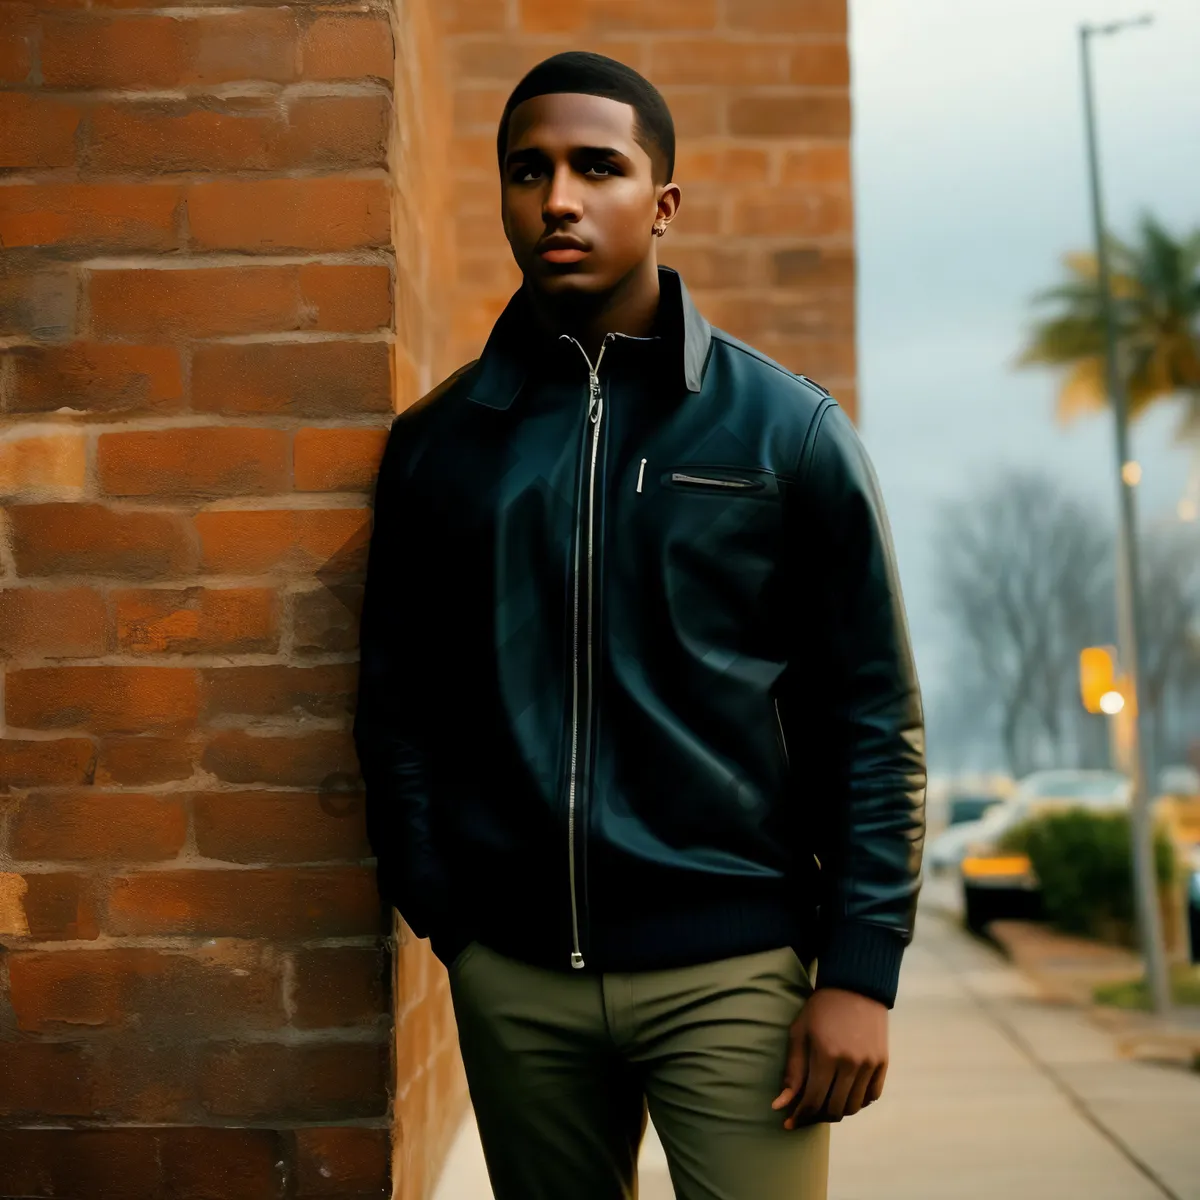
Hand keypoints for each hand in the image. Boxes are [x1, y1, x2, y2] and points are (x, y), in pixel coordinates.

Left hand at [771, 987, 887, 1127]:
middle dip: (816, 1116)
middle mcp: (851, 1063)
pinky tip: (844, 1093)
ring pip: (853, 1107)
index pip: (813, 1100)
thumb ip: (792, 1071)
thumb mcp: (799, 1033)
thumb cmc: (820, 1009)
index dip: (799, 1115)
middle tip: (805, 1114)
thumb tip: (779, 1105)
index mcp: (826, 1055)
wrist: (855, 986)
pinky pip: (871, 1097)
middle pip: (834, 1109)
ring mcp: (870, 1064)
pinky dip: (857, 1102)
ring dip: (836, 1111)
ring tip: (823, 1104)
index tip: (788, 1122)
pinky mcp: (883, 1063)